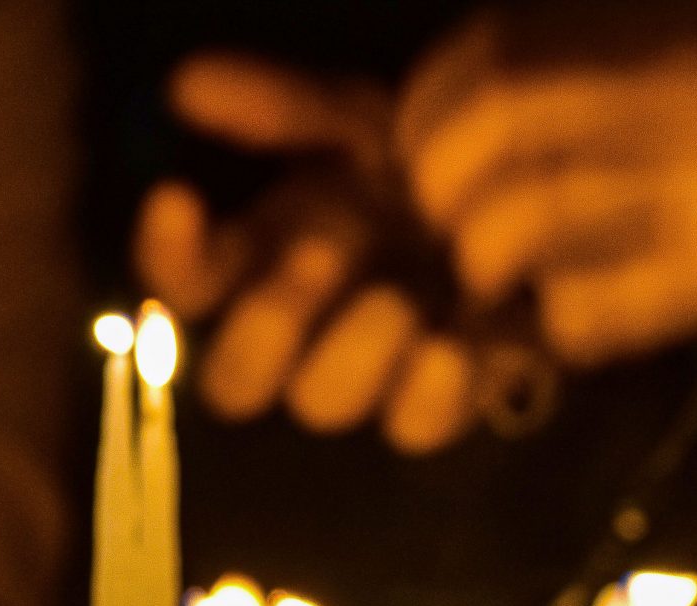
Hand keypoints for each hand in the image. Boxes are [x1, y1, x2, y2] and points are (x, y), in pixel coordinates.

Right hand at [135, 53, 486, 452]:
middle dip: (266, 327)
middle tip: (317, 255)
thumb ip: (278, 110)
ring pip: (321, 405)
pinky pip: (414, 428)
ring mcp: (366, 376)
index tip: (176, 197)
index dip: (166, 254)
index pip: (181, 283)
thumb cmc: (421, 167)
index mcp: (260, 265)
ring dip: (350, 354)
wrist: (530, 200)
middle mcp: (300, 333)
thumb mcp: (355, 121)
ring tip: (398, 298)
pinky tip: (451, 344)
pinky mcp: (438, 401)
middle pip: (234, 382)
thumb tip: (182, 86)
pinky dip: (429, 393)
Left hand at [396, 8, 696, 365]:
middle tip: (467, 246)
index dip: (424, 126)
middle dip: (441, 204)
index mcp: (655, 24)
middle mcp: (670, 80)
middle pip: (476, 136)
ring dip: (497, 276)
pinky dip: (572, 328)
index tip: (434, 173)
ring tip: (525, 294)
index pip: (474, 59)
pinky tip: (598, 321)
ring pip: (519, 226)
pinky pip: (597, 307)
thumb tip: (480, 123)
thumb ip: (604, 77)